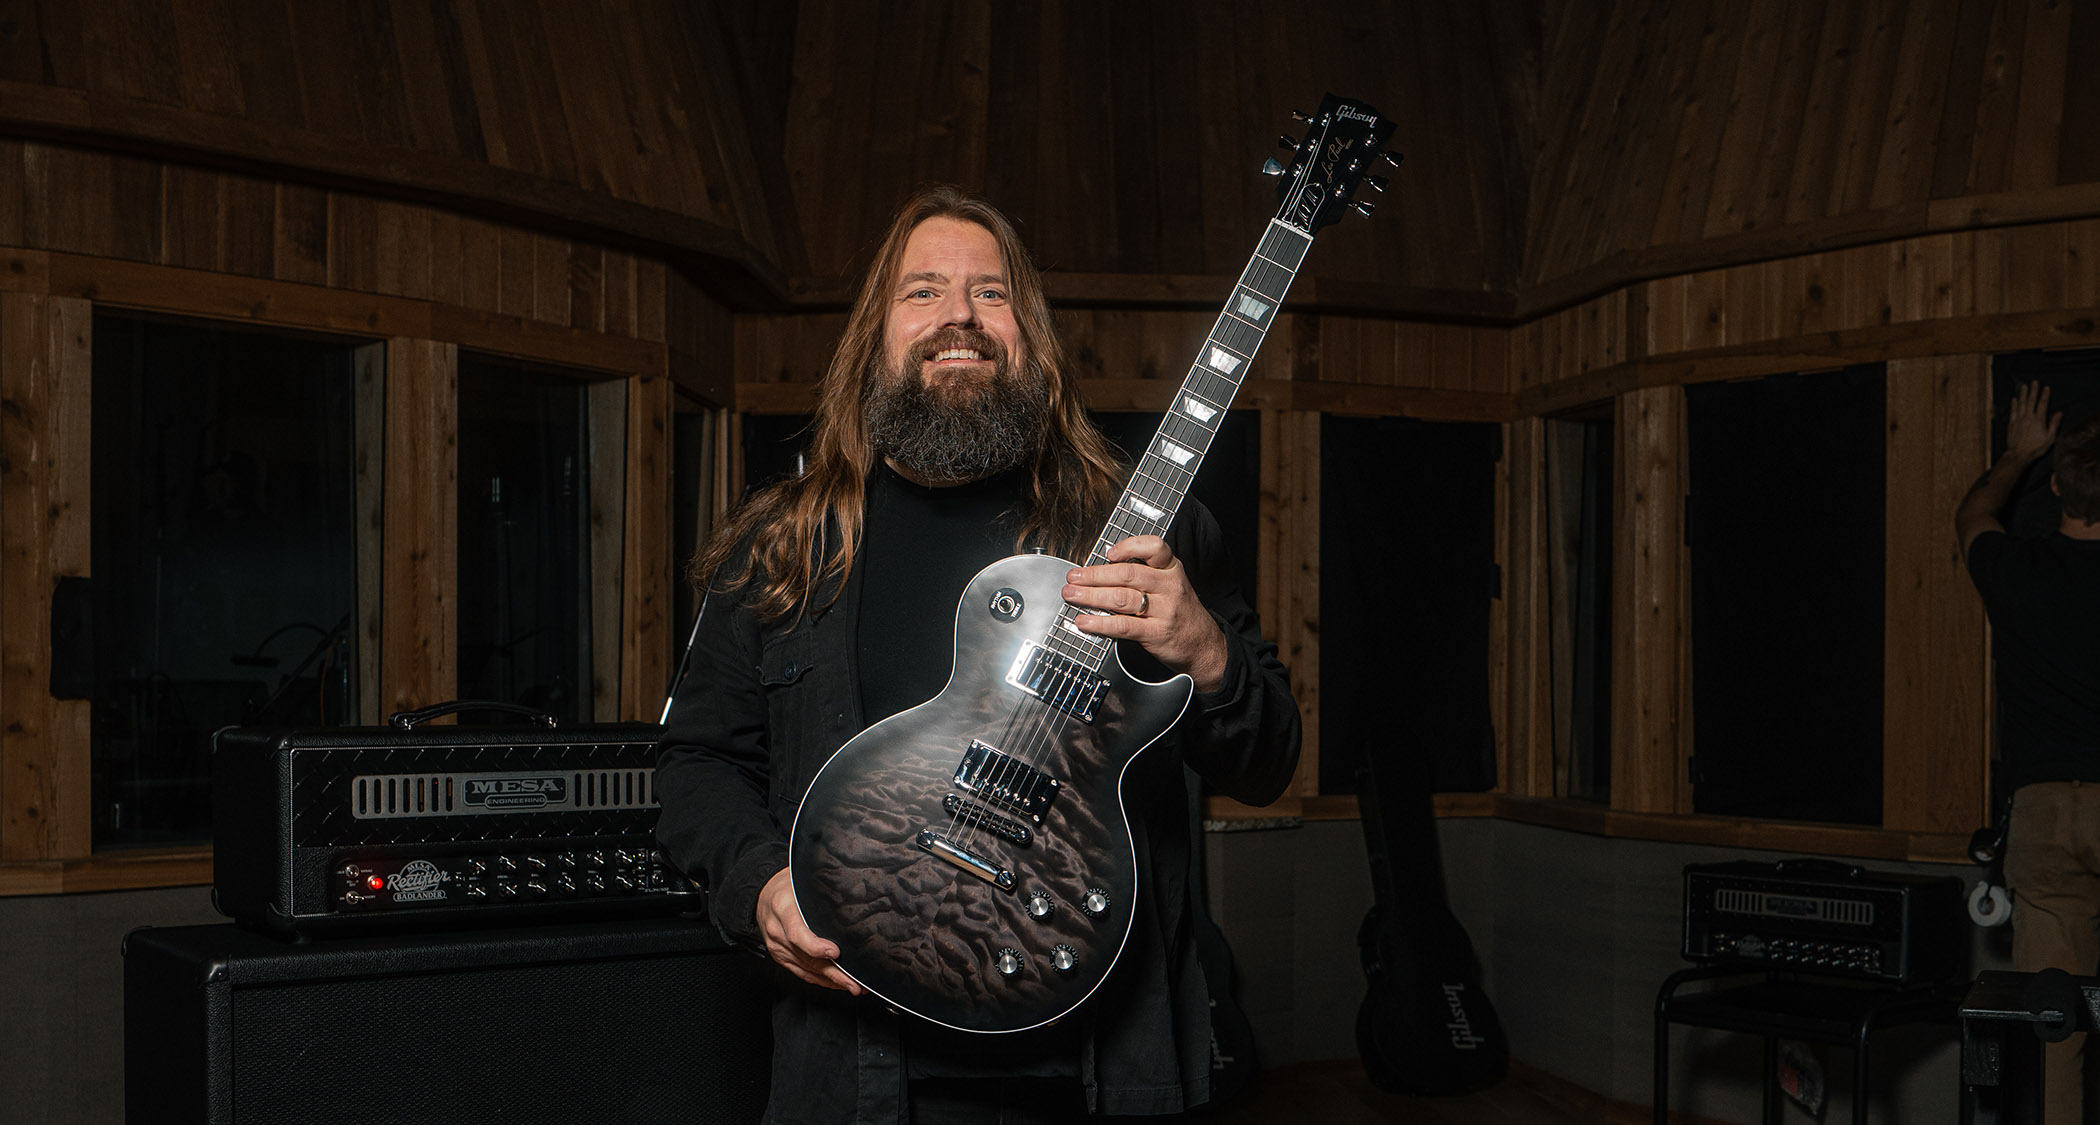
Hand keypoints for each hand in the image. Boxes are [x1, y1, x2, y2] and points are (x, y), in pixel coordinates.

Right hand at [755, 866, 860, 993]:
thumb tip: (853, 892)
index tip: (835, 952)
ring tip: (853, 986)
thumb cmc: (787, 885)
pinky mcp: (780, 957)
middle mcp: (777, 931)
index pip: (797, 934)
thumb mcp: (802, 881)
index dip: (816, 947)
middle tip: (855, 982)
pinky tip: (836, 983)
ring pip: (806, 969)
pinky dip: (820, 980)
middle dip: (833, 973)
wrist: (763, 894)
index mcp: (783, 908)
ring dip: (831, 981)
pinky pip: (801, 973)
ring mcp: (777, 947)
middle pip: (806, 958)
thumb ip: (822, 890)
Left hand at [1063, 535, 1229, 692]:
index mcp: (1171, 570)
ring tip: (1072, 595)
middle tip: (1074, 578)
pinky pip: (1123, 626)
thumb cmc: (1180, 613)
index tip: (1108, 552)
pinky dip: (1099, 623)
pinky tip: (1084, 621)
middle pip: (1128, 574)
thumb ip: (1143, 576)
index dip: (1129, 546)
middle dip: (1095, 575)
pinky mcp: (1157, 633)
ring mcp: (1164, 610)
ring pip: (1122, 598)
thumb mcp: (1170, 586)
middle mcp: (1169, 587)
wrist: (1203, 646)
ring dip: (1091, 596)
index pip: (1154, 548)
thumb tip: (1099, 573)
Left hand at [2006, 381, 2061, 463]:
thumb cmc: (2035, 448)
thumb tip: (2058, 413)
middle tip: (2034, 382)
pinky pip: (2012, 411)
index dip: (2044, 395)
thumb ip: (2054, 424)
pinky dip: (2013, 404)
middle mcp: (2028, 418)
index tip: (2046, 388)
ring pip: (2021, 404)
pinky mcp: (2011, 424)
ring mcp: (2018, 420)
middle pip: (2031, 401)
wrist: (2019, 454)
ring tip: (2024, 386)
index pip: (2042, 404)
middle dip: (2033, 391)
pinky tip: (2014, 399)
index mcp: (2038, 420)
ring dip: (2023, 394)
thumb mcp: (2050, 438)